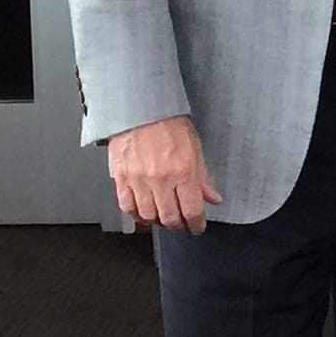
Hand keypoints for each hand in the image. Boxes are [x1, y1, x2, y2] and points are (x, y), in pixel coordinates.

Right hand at [107, 114, 220, 232]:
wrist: (141, 109)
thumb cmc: (169, 123)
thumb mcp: (196, 148)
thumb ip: (204, 178)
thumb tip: (213, 198)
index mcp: (183, 171)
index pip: (192, 211)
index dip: (196, 225)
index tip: (197, 228)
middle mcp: (161, 179)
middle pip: (170, 218)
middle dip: (179, 226)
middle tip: (183, 226)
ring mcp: (139, 181)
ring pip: (149, 216)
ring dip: (158, 222)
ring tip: (165, 219)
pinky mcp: (122, 179)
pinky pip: (127, 207)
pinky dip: (137, 214)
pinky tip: (144, 213)